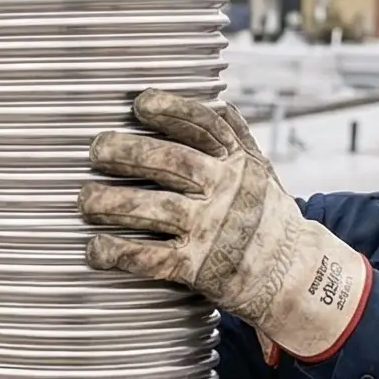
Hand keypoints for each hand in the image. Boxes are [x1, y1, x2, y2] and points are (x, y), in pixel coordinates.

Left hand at [81, 91, 373, 361]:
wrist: (293, 274)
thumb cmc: (267, 217)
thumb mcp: (261, 173)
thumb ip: (238, 140)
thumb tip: (219, 103)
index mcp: (237, 163)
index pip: (204, 126)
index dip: (171, 110)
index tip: (140, 103)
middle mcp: (225, 191)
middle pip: (172, 163)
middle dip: (129, 152)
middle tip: (97, 149)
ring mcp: (211, 230)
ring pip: (156, 208)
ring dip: (113, 203)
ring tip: (85, 199)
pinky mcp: (198, 268)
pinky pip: (151, 259)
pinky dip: (119, 253)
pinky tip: (95, 249)